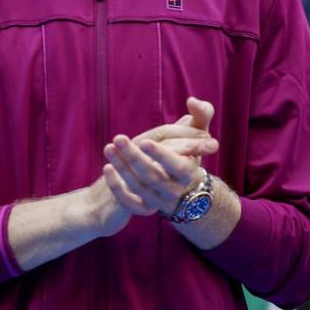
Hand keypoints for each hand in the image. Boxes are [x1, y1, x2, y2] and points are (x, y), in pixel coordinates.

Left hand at [102, 97, 217, 216]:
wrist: (184, 187)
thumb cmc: (189, 152)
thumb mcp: (199, 133)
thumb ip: (201, 114)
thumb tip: (192, 101)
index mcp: (190, 172)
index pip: (178, 166)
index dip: (162, 155)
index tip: (144, 141)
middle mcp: (175, 190)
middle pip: (154, 176)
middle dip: (134, 157)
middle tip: (118, 139)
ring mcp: (159, 201)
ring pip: (139, 187)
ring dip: (122, 168)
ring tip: (109, 148)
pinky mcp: (145, 208)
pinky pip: (129, 203)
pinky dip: (117, 187)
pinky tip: (107, 169)